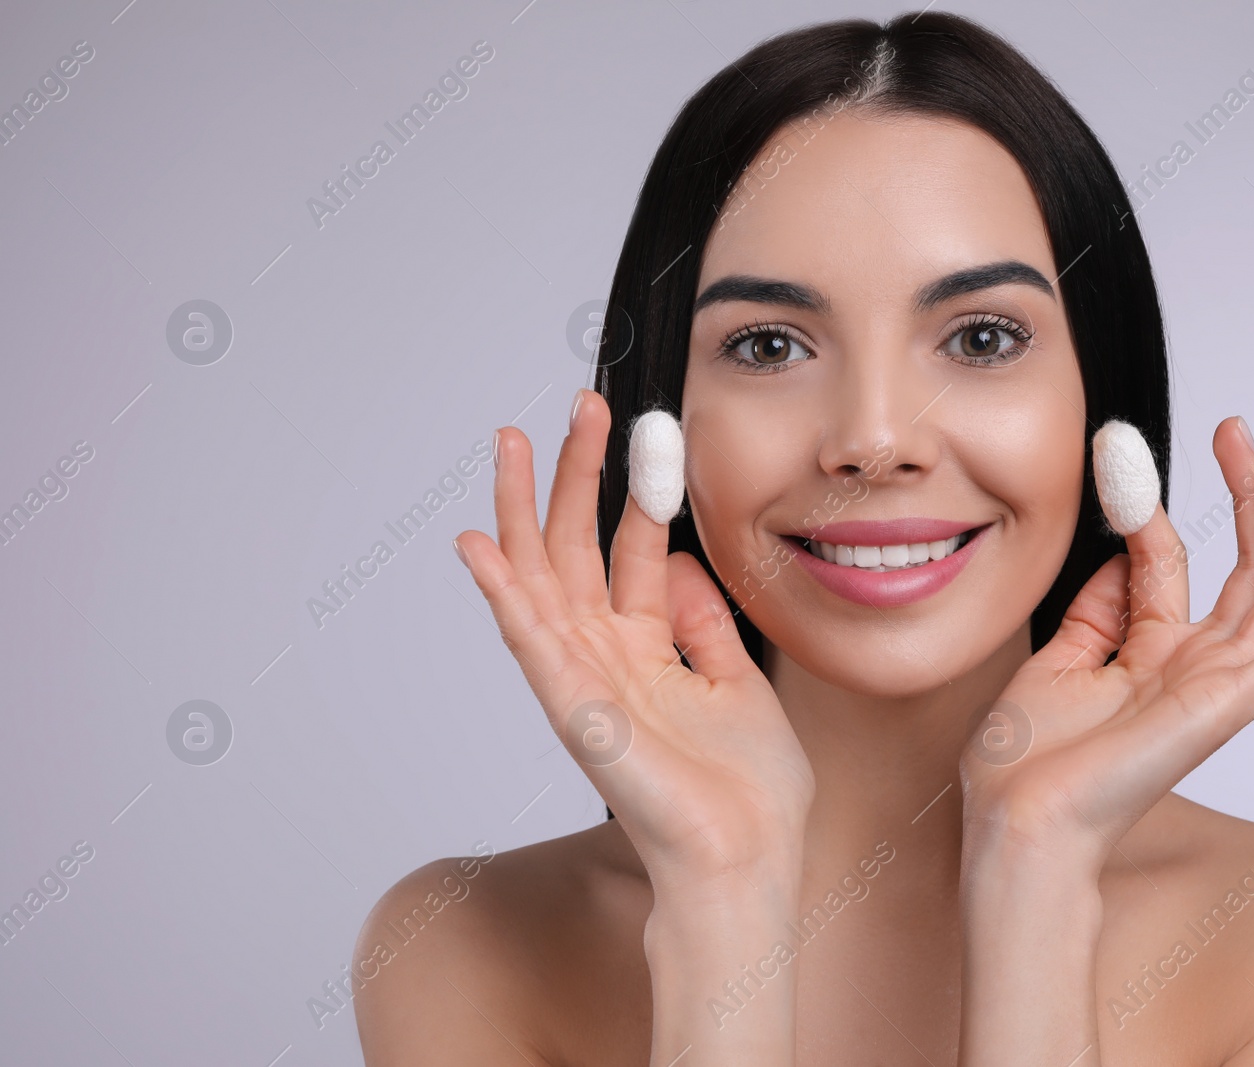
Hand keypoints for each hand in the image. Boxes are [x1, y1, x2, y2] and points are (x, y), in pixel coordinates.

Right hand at [453, 391, 814, 885]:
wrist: (747, 859)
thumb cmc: (748, 793)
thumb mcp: (737, 680)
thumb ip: (701, 622)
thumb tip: (678, 561)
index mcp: (647, 650)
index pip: (629, 550)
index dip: (631, 489)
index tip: (635, 431)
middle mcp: (606, 658)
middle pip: (575, 549)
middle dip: (571, 475)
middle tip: (573, 407)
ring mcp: (584, 682)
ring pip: (538, 579)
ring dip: (520, 511)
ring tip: (507, 443)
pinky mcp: (574, 709)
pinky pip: (530, 642)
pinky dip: (503, 593)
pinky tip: (480, 544)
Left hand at [959, 416, 1253, 862]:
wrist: (1017, 822)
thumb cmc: (1027, 765)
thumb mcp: (1056, 662)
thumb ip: (1098, 611)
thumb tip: (1122, 555)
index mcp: (1149, 657)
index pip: (1169, 564)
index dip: (1157, 510)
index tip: (1127, 463)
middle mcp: (1191, 670)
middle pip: (1243, 571)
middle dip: (1249, 499)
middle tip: (1241, 432)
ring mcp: (1212, 690)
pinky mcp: (1220, 710)